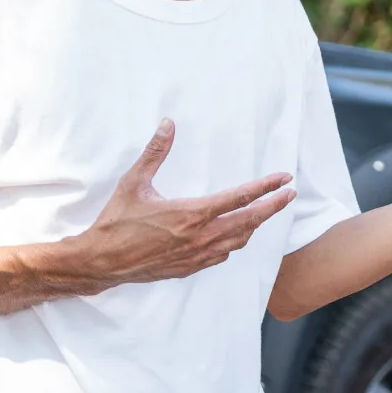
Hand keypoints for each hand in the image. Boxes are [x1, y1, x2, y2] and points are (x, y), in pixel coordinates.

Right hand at [61, 119, 296, 294]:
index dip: (265, 188)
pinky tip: (233, 236)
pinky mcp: (189, 268)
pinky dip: (233, 243)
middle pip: (248, 222)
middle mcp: (199, 237)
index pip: (239, 198)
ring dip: (254, 226)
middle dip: (272, 207)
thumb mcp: (133, 183)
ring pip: (238, 241)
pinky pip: (221, 256)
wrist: (102, 262)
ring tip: (264, 213)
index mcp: (191, 214)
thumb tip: (168, 124)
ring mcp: (196, 256)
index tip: (284, 179)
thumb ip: (154, 153)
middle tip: (288, 195)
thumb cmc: (116, 222)